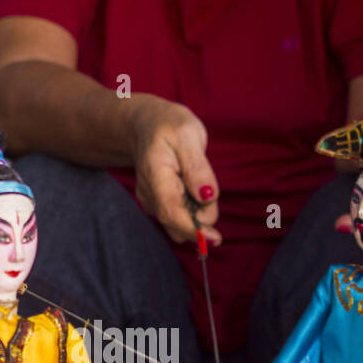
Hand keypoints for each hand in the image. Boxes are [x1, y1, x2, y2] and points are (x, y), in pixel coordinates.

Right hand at [130, 97, 220, 245]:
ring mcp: (153, 202)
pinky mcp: (159, 204)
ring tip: (196, 179)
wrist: (147, 124)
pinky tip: (190, 185)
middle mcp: (150, 195)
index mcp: (155, 177)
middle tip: (206, 184)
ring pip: (181, 223)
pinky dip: (193, 207)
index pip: (171, 213)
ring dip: (198, 211)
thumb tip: (206, 196)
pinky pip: (181, 216)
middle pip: (179, 224)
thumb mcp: (188, 135)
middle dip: (202, 216)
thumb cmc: (168, 125)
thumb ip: (197, 167)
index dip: (193, 230)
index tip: (215, 238)